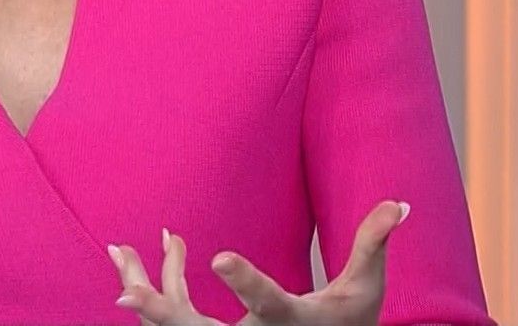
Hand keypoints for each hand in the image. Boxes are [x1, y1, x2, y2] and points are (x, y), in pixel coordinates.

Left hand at [106, 200, 408, 325]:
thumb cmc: (349, 322)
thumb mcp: (366, 289)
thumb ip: (374, 244)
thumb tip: (400, 203)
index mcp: (293, 325)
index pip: (270, 306)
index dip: (246, 284)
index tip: (217, 255)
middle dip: (162, 312)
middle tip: (127, 294)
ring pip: (175, 324)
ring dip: (144, 288)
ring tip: (117, 251)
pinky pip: (176, 316)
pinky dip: (155, 290)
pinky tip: (143, 261)